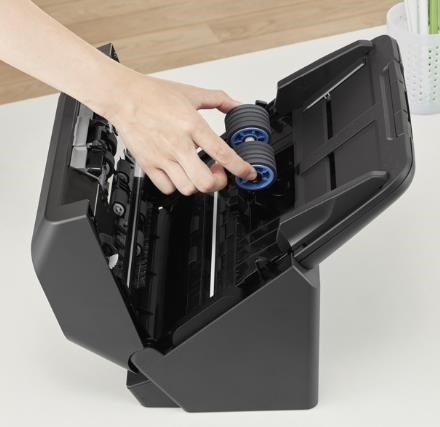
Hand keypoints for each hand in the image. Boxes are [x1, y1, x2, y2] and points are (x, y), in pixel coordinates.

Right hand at [106, 71, 256, 194]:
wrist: (123, 97)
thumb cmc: (153, 95)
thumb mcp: (192, 93)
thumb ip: (219, 100)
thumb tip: (237, 106)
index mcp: (192, 125)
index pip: (222, 153)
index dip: (240, 168)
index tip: (249, 173)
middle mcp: (178, 144)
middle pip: (205, 182)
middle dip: (218, 182)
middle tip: (219, 173)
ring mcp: (162, 157)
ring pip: (187, 188)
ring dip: (198, 185)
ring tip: (199, 172)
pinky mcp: (149, 165)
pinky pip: (167, 188)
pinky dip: (177, 186)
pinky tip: (180, 173)